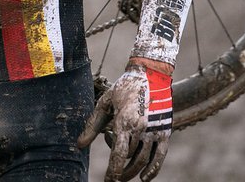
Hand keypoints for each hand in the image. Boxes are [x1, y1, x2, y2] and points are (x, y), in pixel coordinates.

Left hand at [78, 63, 172, 180]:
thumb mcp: (105, 103)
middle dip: (120, 172)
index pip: (118, 154)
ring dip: (132, 171)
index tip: (108, 181)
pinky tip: (144, 178)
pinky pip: (159, 156)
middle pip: (129, 159)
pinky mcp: (164, 131)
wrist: (150, 74)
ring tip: (123, 175)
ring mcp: (154, 131)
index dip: (113, 171)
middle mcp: (141, 128)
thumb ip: (92, 125)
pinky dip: (153, 169)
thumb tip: (79, 145)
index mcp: (124, 121)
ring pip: (143, 159)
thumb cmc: (124, 88)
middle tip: (112, 179)